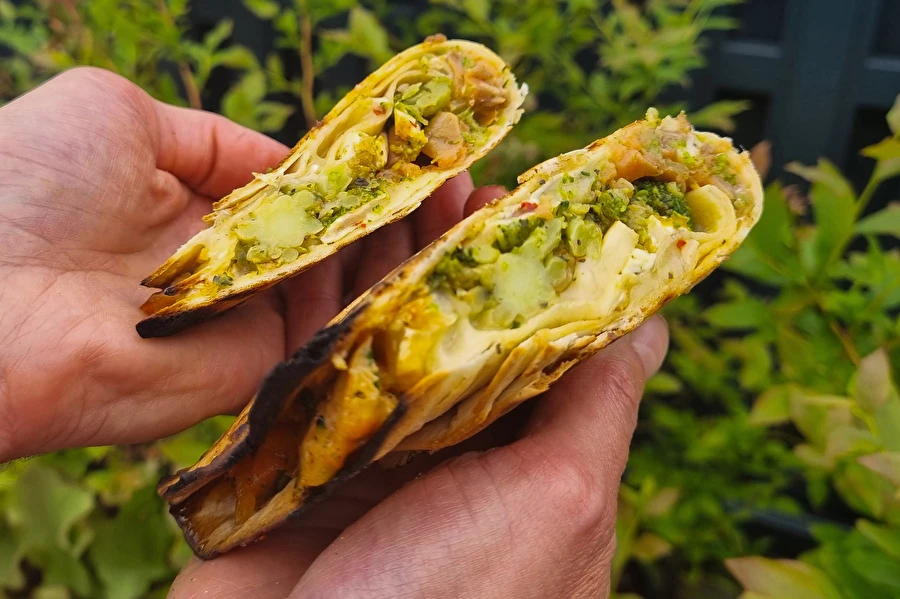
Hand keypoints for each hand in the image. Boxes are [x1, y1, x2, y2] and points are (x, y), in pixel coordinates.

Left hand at [0, 67, 473, 461]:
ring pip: (340, 287)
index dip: (355, 174)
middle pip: (330, 242)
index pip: (295, 195)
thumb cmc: (25, 181)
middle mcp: (226, 269)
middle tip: (464, 182)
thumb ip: (209, 138)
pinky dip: (379, 297)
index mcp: (191, 208)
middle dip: (397, 212)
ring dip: (404, 247)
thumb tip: (285, 159)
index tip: (416, 152)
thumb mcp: (114, 114)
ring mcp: (241, 323)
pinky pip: (327, 333)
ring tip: (466, 207)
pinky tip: (430, 254)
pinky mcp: (251, 372)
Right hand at [169, 186, 669, 597]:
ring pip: (378, 332)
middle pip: (453, 328)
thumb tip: (655, 329)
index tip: (525, 200)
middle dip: (449, 252)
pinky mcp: (295, 454)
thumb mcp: (555, 501)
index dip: (531, 268)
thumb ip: (596, 409)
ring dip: (381, 259)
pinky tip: (316, 243)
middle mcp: (450, 453)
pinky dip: (309, 300)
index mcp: (525, 463)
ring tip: (391, 188)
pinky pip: (304, 359)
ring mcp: (370, 450)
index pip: (537, 342)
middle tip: (450, 179)